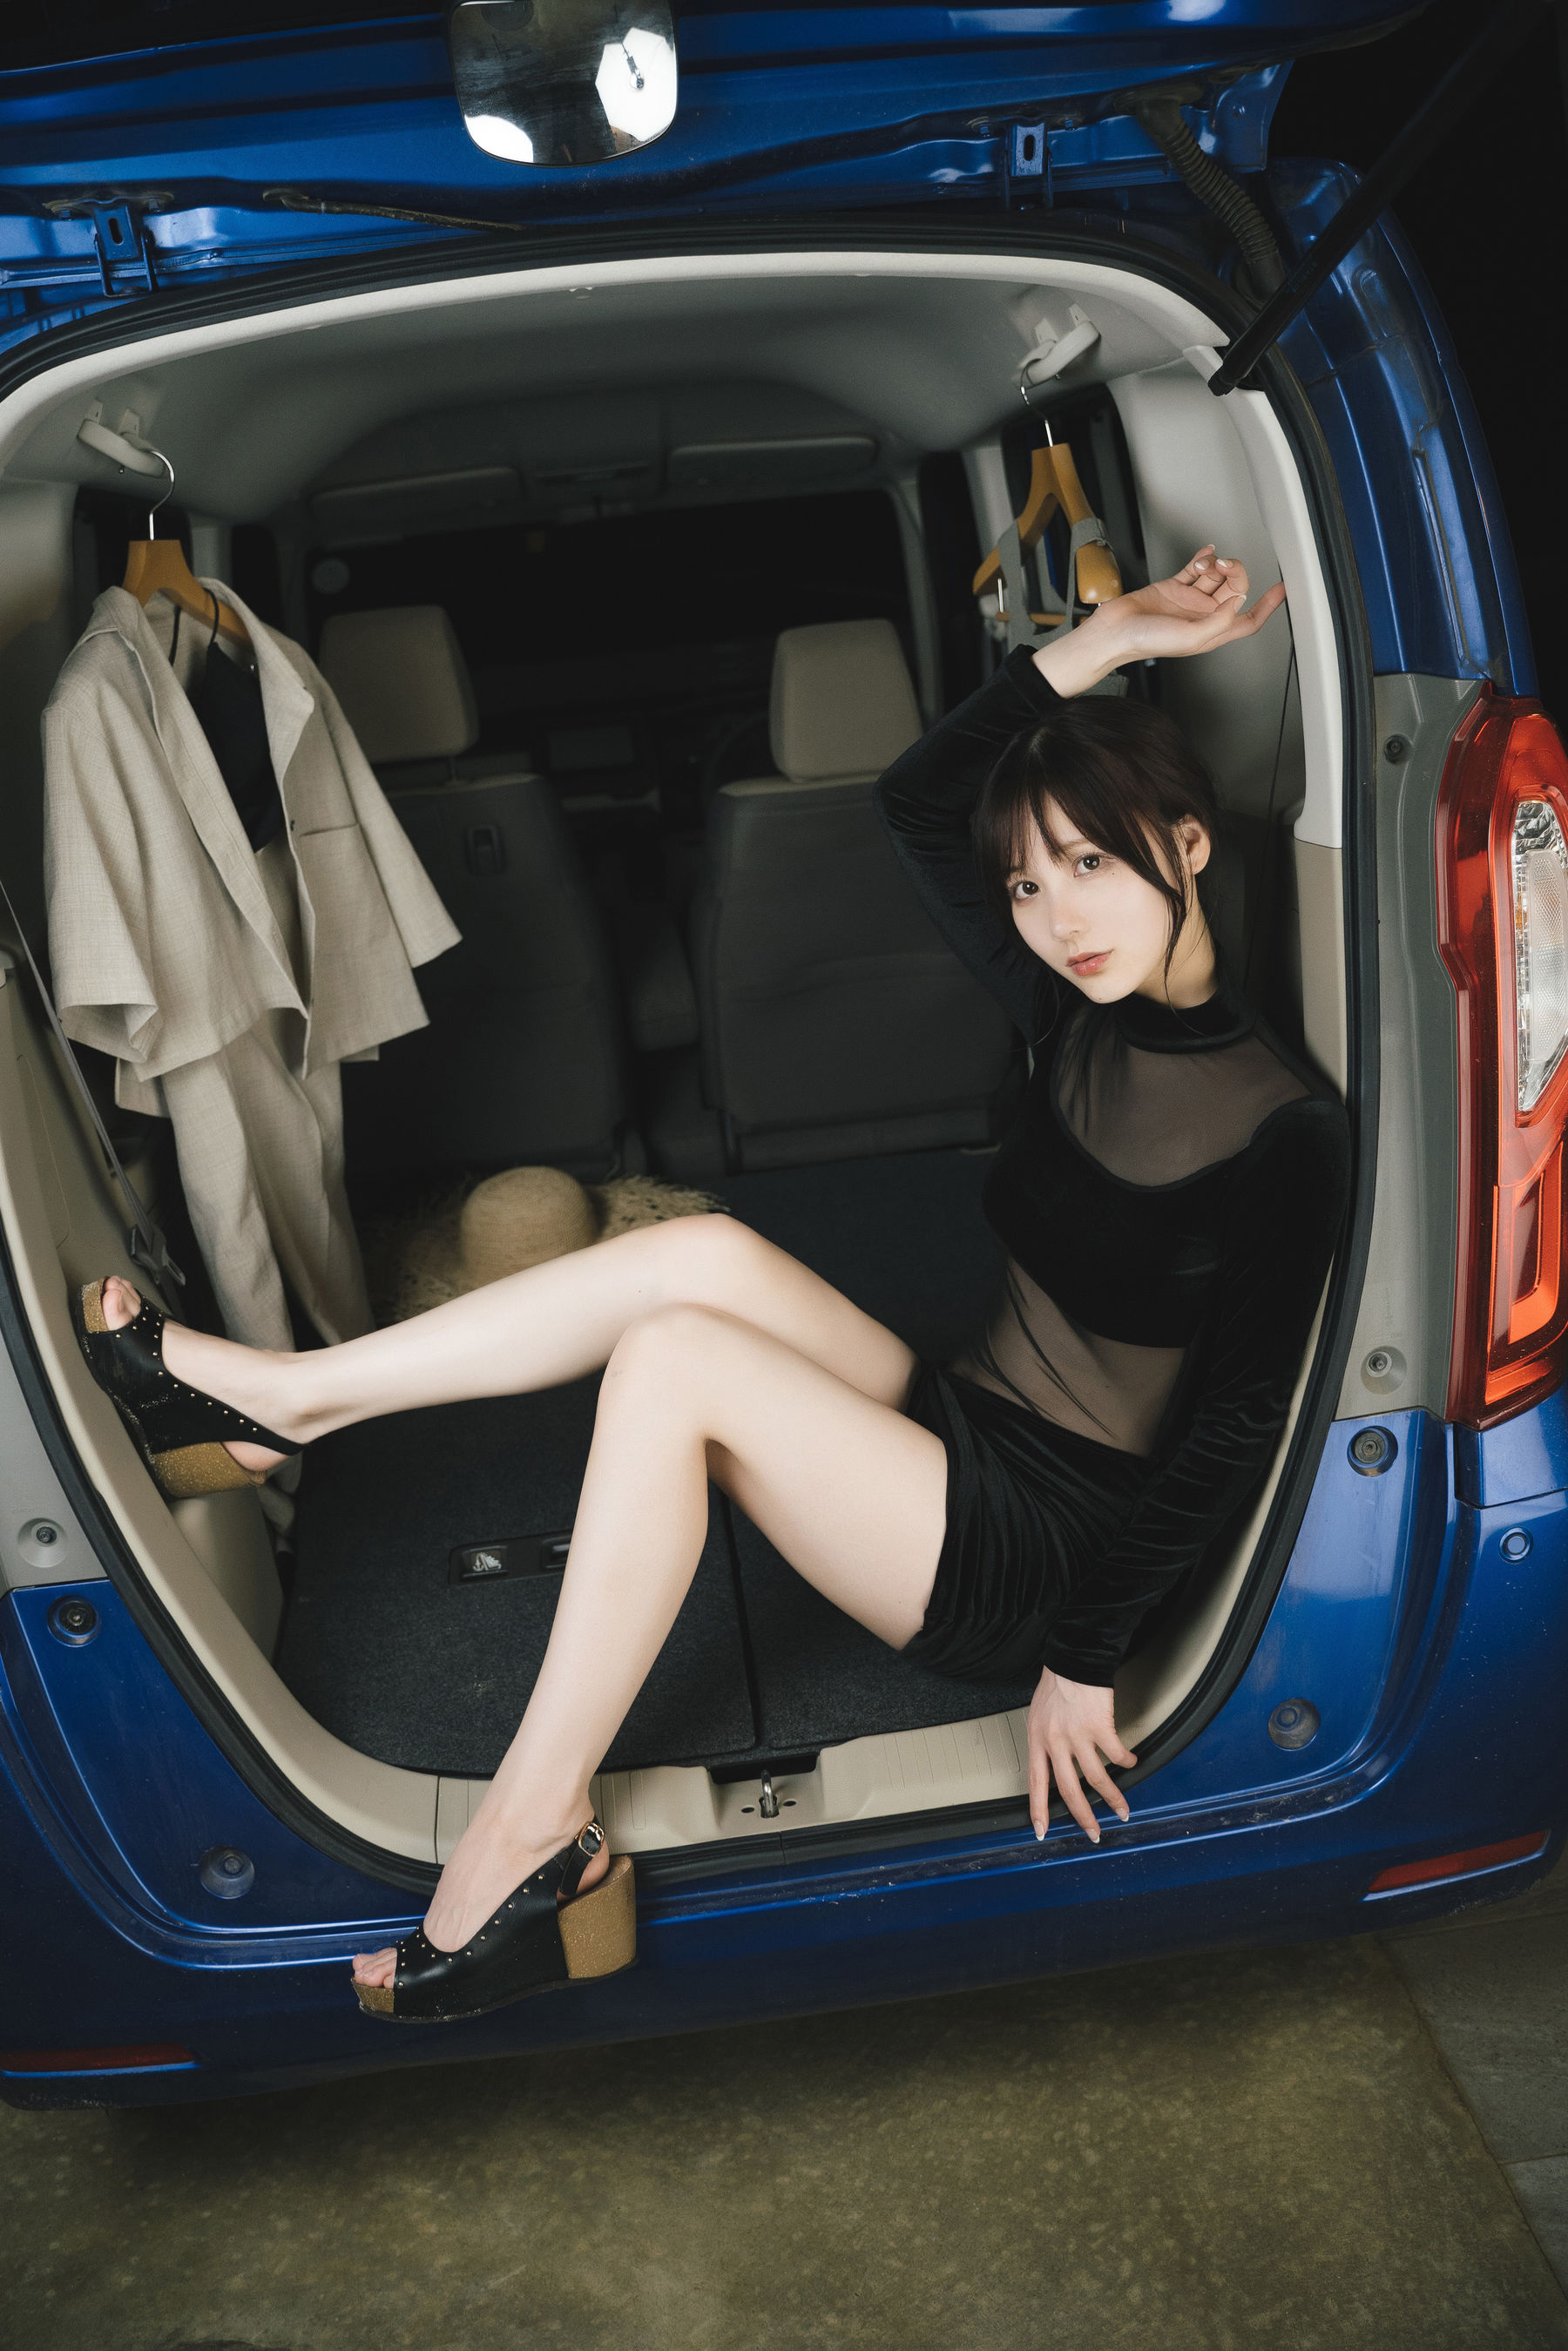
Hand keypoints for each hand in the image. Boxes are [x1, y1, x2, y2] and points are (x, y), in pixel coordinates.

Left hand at [1027, 1665, 1136, 1844]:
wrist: (1073, 1660)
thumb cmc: (1056, 1685)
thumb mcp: (1038, 1717)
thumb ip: (1045, 1742)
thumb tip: (1053, 1764)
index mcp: (1037, 1740)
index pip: (1036, 1783)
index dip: (1038, 1809)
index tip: (1042, 1831)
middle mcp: (1055, 1742)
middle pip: (1068, 1789)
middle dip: (1082, 1817)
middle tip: (1093, 1833)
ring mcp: (1077, 1735)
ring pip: (1096, 1779)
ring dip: (1112, 1798)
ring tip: (1122, 1809)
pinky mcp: (1099, 1726)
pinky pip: (1116, 1754)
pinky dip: (1127, 1761)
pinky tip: (1132, 1762)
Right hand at [1033, 545, 1286, 696]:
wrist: (1114, 631)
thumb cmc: (1145, 641)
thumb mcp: (1191, 637)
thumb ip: (1219, 620)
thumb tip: (1239, 600)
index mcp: (1211, 632)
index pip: (1249, 619)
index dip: (1268, 606)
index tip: (1283, 590)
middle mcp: (1203, 616)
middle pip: (1234, 590)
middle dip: (1235, 573)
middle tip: (1225, 565)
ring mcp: (1188, 601)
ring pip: (1215, 577)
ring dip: (1216, 564)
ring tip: (1207, 563)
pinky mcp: (1173, 587)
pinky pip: (1194, 569)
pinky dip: (1203, 558)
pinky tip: (1207, 552)